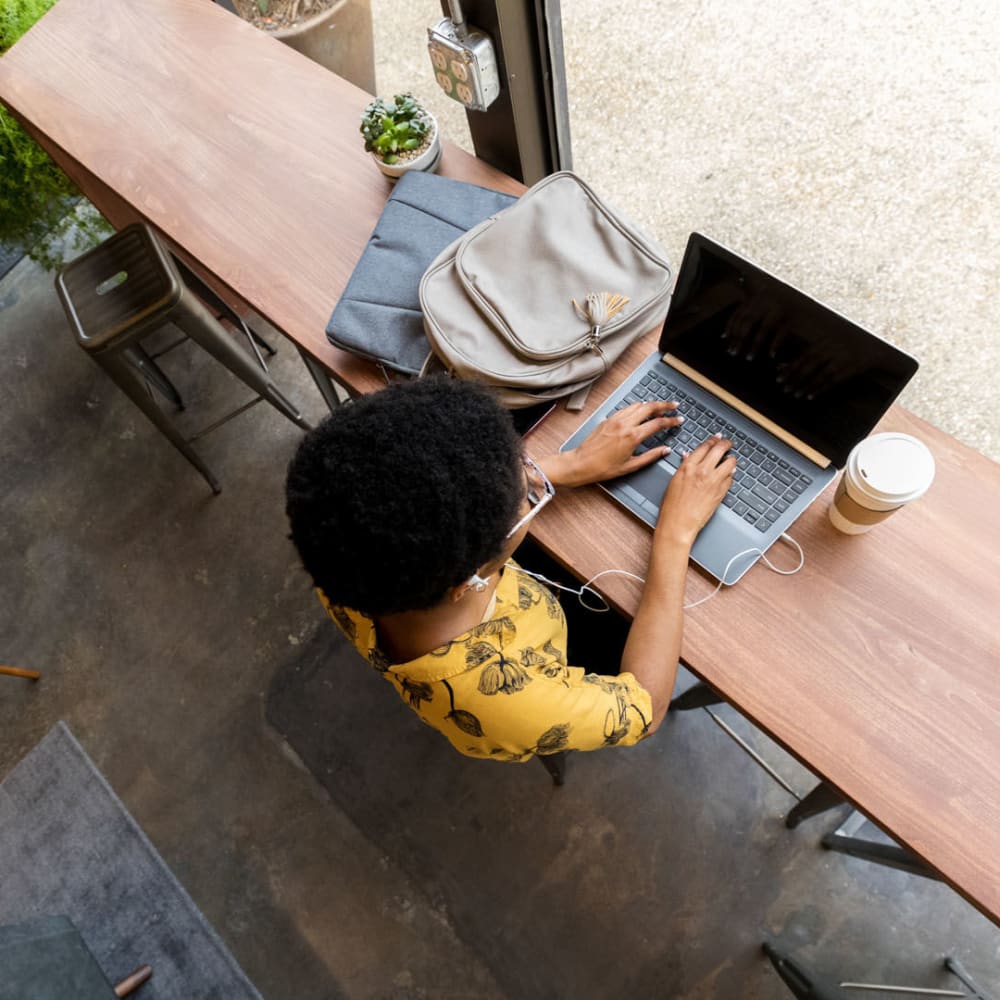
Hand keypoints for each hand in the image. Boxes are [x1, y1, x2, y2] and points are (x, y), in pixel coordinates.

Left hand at [539, 401, 682, 487]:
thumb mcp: (631, 466)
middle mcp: (625, 424)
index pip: (658, 423)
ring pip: (638, 405)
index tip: (678, 420)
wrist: (581, 463)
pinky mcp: (608, 419)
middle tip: (674, 406)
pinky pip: (626, 408)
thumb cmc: (603, 468)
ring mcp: (615, 419)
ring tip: (659, 408)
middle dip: (664, 405)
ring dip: (650, 405)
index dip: (671, 420)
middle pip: (650, 407)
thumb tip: (665, 450)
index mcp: (632, 436)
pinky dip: (637, 407)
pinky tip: (640, 412)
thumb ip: (651, 456)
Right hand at [656, 435, 734, 547]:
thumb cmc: (672, 505)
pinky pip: (731, 477)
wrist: (679, 523)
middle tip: (728, 443)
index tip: (717, 438)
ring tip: (730, 460)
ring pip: (730, 462)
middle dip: (726, 444)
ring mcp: (714, 481)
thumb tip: (688, 456)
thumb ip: (684, 466)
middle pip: (720, 449)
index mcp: (688, 466)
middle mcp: (702, 471)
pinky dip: (730, 474)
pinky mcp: (721, 492)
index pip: (705, 446)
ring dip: (731, 459)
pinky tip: (727, 474)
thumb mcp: (674, 481)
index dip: (713, 440)